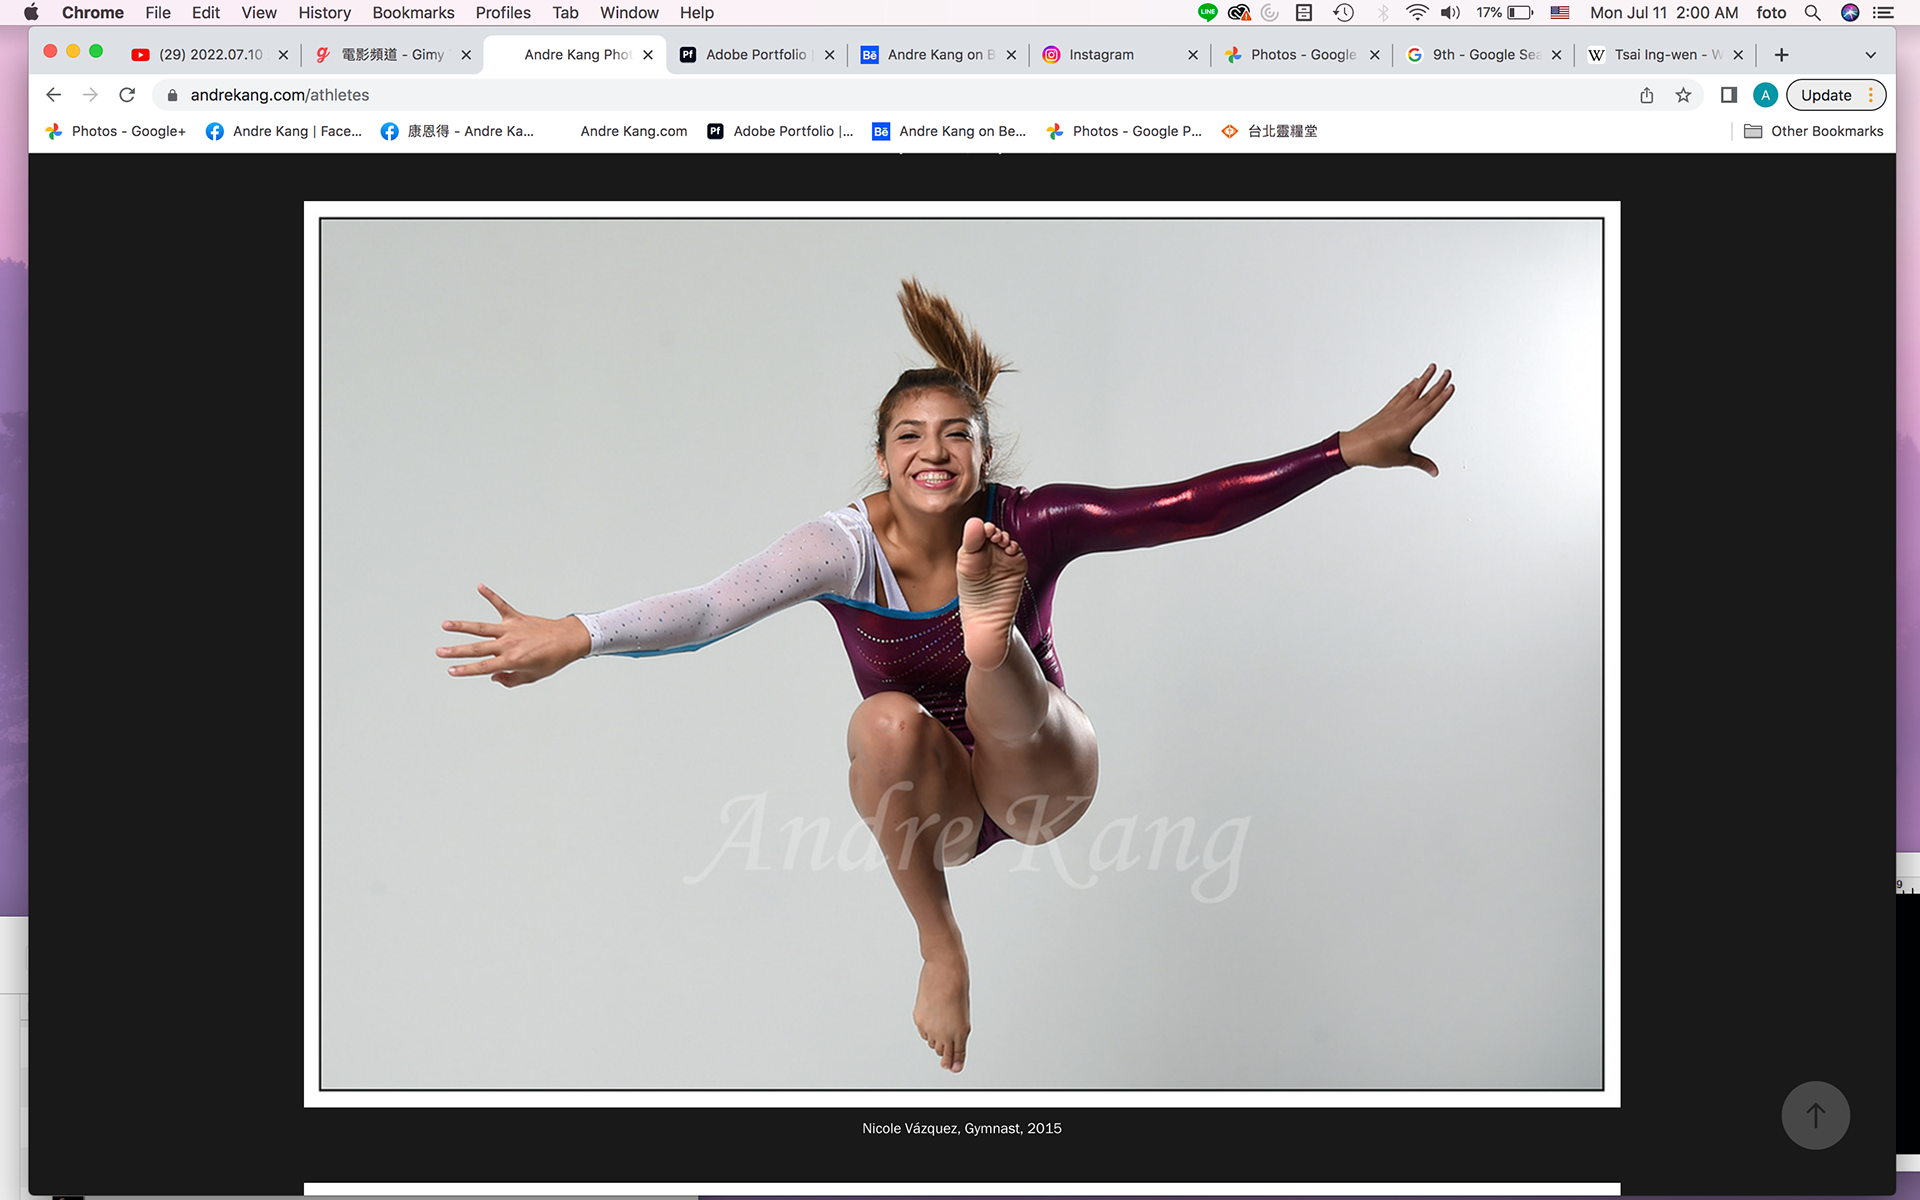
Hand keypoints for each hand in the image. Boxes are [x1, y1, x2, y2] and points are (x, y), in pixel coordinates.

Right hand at [436, 584, 590, 687]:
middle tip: (439, 652)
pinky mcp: (517, 618)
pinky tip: (480, 586)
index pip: (483, 667)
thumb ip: (511, 679)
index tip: (450, 670)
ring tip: (445, 624)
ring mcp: (511, 629)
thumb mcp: (532, 677)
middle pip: (477, 648)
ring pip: (482, 627)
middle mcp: (508, 644)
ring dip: (463, 626)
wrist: (569, 640)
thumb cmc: (552, 660)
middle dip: (456, 651)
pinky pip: (501, 605)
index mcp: (512, 660)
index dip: (466, 670)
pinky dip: (491, 595)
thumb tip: (493, 676)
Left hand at [1338, 364, 1454, 476]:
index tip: (1451, 386)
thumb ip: (1421, 463)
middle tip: (1448, 372)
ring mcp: (1395, 410)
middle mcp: (1404, 414)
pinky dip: (1408, 387)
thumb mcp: (1402, 459)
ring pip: (1413, 391)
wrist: (1354, 446)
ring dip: (1424, 379)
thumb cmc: (1376, 453)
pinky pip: (1401, 395)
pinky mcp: (1387, 410)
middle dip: (1438, 384)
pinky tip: (1413, 382)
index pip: (1431, 409)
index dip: (1442, 397)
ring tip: (1432, 368)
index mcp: (1410, 425)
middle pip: (1425, 397)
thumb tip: (1434, 471)